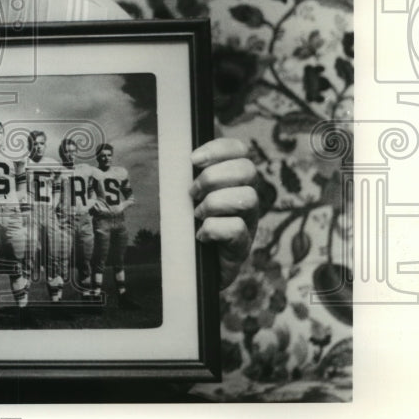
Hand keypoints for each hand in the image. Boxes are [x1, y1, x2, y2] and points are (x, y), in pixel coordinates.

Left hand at [190, 138, 258, 289]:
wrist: (187, 269)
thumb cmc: (183, 226)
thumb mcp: (182, 195)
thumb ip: (182, 175)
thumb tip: (170, 156)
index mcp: (233, 180)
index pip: (240, 150)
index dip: (219, 149)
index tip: (193, 160)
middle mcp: (246, 198)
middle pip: (248, 170)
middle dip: (214, 177)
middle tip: (193, 193)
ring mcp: (248, 223)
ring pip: (248, 198)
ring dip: (214, 203)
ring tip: (197, 215)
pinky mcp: (241, 248)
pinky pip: (236, 229)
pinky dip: (213, 229)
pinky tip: (200, 236)